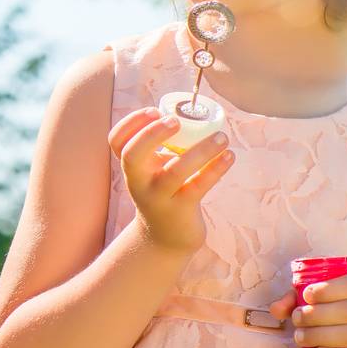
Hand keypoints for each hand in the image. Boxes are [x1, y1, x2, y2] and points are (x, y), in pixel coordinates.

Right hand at [110, 106, 235, 254]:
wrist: (165, 237)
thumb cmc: (163, 192)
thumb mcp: (152, 169)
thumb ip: (160, 146)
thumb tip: (189, 112)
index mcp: (132, 167)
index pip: (116, 141)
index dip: (131, 123)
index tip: (154, 110)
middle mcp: (139, 182)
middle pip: (132, 155)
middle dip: (151, 134)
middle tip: (176, 120)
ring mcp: (158, 197)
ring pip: (174, 172)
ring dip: (201, 151)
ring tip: (221, 137)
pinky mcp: (181, 210)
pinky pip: (198, 186)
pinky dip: (215, 169)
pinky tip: (230, 157)